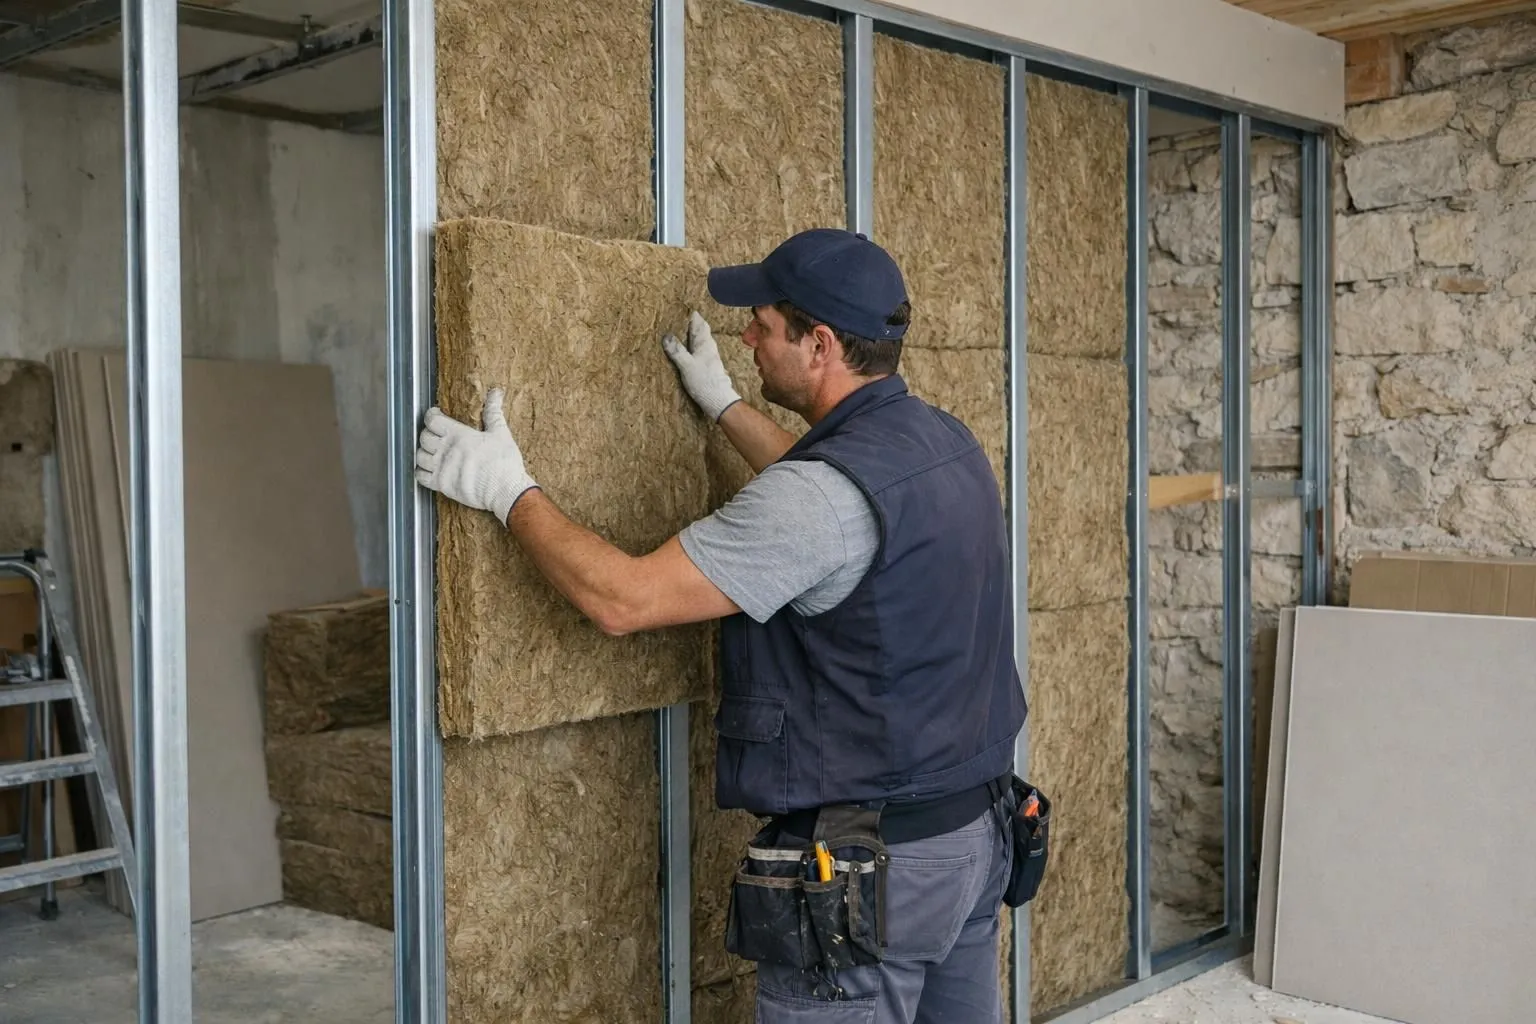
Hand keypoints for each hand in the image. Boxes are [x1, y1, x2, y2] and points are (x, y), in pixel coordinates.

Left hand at [415, 387, 536, 523]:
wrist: (504, 490)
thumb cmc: (504, 463)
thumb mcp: (501, 434)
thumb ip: (493, 412)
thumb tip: (495, 393)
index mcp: (458, 434)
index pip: (433, 420)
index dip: (431, 415)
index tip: (435, 415)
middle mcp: (446, 450)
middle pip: (424, 437)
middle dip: (428, 433)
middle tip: (435, 434)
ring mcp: (442, 468)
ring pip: (419, 456)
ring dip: (423, 452)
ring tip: (431, 452)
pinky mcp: (441, 485)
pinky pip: (421, 477)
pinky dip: (421, 472)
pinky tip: (428, 469)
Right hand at [662, 311, 740, 421]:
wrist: (718, 399)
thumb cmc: (704, 381)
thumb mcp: (686, 365)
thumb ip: (677, 350)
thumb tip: (667, 335)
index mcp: (704, 342)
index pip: (699, 322)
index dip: (691, 314)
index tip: (682, 307)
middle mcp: (709, 346)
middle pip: (701, 329)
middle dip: (691, 323)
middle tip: (679, 317)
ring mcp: (710, 355)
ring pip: (701, 339)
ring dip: (692, 334)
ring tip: (681, 330)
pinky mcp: (709, 365)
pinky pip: (700, 349)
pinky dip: (693, 345)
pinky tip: (688, 349)